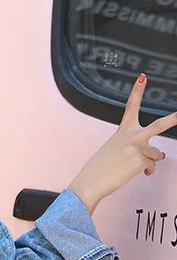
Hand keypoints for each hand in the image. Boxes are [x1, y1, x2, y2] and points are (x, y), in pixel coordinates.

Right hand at [68, 73, 176, 213]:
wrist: (91, 181)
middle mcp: (130, 136)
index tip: (142, 77)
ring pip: (156, 153)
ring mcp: (135, 147)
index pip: (131, 106)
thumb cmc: (101, 167)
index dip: (137, 91)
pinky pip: (153, 166)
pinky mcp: (140, 160)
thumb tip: (161, 155)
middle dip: (173, 118)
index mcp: (122, 131)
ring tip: (134, 166)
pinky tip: (136, 173)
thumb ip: (140, 148)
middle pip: (157, 125)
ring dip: (149, 162)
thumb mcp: (117, 152)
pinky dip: (147, 172)